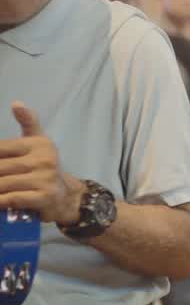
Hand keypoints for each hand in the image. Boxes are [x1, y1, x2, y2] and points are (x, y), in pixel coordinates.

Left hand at [0, 102, 81, 224]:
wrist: (67, 196)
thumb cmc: (45, 167)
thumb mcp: (39, 142)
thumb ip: (28, 122)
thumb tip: (16, 103)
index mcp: (39, 144)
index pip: (2, 148)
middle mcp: (44, 159)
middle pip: (1, 167)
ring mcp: (45, 179)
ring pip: (4, 184)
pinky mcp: (44, 197)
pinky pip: (13, 199)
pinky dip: (0, 202)